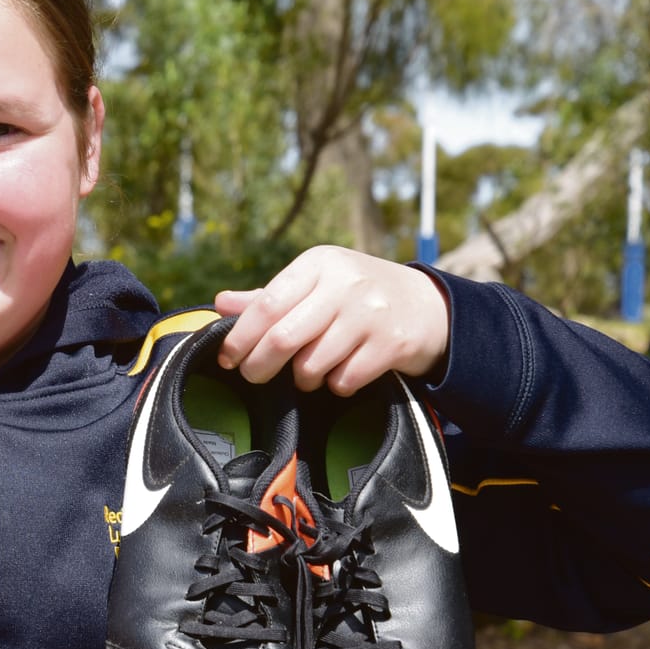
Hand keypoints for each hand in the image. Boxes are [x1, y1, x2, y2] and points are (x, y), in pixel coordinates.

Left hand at [214, 246, 449, 394]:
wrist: (428, 306)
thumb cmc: (358, 295)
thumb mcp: (317, 283)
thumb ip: (270, 296)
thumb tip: (221, 304)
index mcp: (319, 263)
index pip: (266, 305)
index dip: (240, 337)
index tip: (228, 358)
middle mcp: (345, 284)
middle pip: (283, 338)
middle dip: (260, 366)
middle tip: (254, 376)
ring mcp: (371, 314)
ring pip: (312, 364)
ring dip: (303, 378)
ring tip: (308, 371)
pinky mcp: (392, 344)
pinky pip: (344, 380)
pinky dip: (335, 384)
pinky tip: (341, 372)